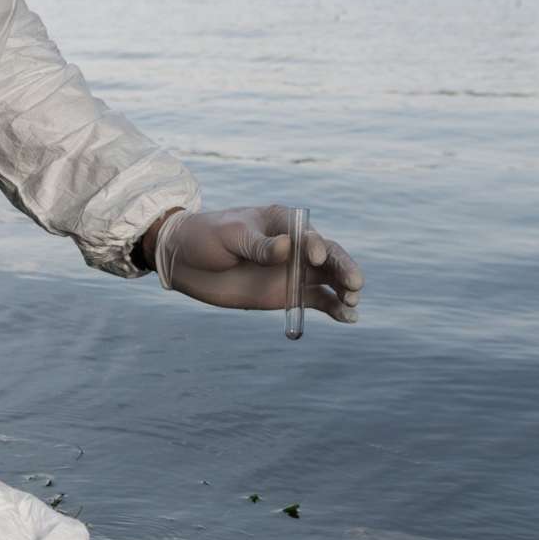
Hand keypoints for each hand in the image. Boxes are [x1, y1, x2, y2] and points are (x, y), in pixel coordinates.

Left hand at [150, 205, 361, 320]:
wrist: (184, 261)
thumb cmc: (205, 236)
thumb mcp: (229, 235)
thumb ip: (258, 244)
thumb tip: (286, 247)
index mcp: (282, 222)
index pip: (308, 234)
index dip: (315, 246)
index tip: (312, 258)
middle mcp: (294, 246)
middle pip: (329, 256)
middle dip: (344, 268)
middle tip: (354, 284)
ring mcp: (293, 270)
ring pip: (329, 279)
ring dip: (345, 290)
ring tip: (353, 303)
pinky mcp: (287, 294)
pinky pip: (318, 300)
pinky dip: (334, 308)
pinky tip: (347, 317)